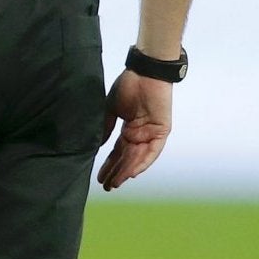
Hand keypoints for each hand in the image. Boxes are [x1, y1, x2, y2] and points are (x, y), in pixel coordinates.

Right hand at [98, 71, 171, 190]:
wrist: (145, 71)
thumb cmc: (129, 85)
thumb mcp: (111, 109)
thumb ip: (106, 127)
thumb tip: (97, 145)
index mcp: (129, 129)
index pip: (118, 151)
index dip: (109, 164)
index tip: (99, 177)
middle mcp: (140, 134)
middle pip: (127, 158)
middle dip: (116, 172)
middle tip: (106, 187)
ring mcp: (151, 133)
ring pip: (138, 158)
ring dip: (127, 171)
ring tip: (115, 183)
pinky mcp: (161, 131)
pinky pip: (152, 152)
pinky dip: (142, 163)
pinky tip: (131, 173)